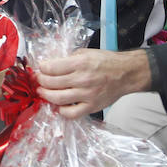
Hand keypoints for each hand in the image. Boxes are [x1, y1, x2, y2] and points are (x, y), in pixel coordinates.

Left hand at [35, 49, 152, 119]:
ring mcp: (87, 95)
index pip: (52, 68)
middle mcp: (83, 79)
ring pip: (58, 99)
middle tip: (39, 80)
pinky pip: (72, 113)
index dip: (42, 68)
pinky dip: (61, 111)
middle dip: (41, 81)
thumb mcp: (86, 52)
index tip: (40, 68)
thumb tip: (51, 64)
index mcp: (81, 63)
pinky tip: (59, 105)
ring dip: (46, 95)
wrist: (126, 73)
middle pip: (51, 83)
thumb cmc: (107, 62)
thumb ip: (68, 59)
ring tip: (43, 92)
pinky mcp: (92, 106)